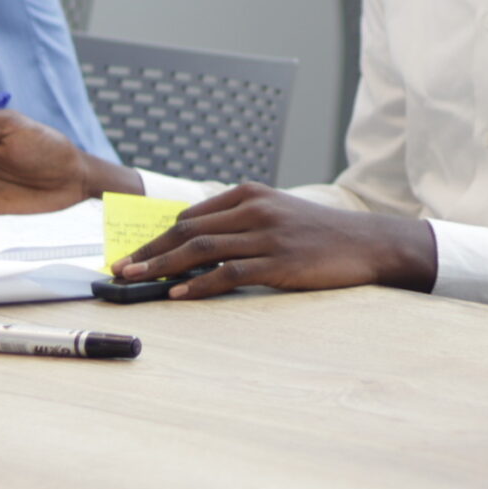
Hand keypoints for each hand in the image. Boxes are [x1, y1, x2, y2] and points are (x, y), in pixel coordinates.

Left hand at [118, 184, 436, 299]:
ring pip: (202, 249)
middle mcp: (255, 209)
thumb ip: (240, 222)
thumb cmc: (320, 233)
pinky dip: (201, 283)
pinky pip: (230, 272)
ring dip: (163, 267)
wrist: (368, 243)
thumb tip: (195, 242)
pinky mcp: (280, 262)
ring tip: (136, 281)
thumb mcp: (278, 214)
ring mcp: (267, 235)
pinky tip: (179, 294)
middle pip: (188, 230)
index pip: (191, 215)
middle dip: (149, 251)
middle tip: (120, 269)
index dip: (156, 236)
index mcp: (250, 195)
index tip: (132, 253)